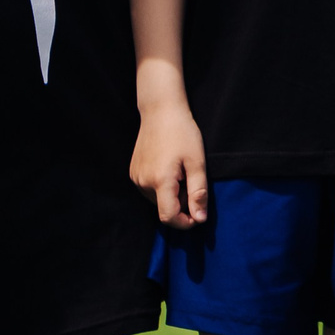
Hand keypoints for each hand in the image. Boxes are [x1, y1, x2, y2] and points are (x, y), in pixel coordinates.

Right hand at [131, 98, 208, 228]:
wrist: (161, 111)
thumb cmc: (183, 133)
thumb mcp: (197, 162)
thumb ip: (198, 192)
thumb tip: (200, 219)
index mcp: (160, 181)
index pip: (169, 217)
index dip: (185, 223)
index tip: (198, 216)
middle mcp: (143, 182)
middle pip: (164, 209)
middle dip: (181, 206)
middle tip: (192, 183)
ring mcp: (136, 177)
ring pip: (156, 201)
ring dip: (171, 197)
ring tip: (181, 174)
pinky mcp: (133, 172)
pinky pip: (149, 190)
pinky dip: (162, 188)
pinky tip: (170, 169)